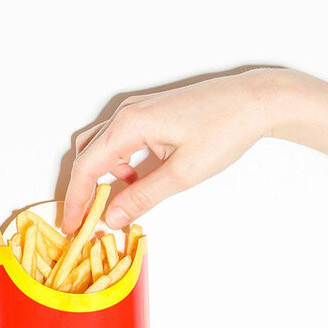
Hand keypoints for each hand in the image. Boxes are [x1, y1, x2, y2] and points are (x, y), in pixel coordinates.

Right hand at [62, 67, 287, 232]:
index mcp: (130, 124)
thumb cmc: (226, 128)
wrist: (256, 100)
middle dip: (83, 189)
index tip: (71, 226)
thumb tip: (112, 217)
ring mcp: (140, 109)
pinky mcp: (152, 112)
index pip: (86, 166)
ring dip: (103, 175)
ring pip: (103, 145)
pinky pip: (122, 138)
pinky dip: (120, 162)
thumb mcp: (182, 173)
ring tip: (119, 203)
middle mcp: (129, 112)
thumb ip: (142, 196)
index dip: (76, 200)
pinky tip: (140, 179)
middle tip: (85, 220)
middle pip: (87, 154)